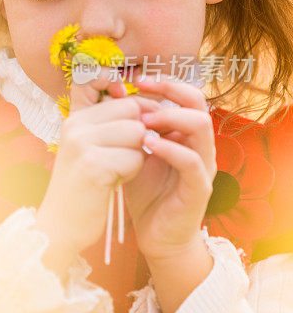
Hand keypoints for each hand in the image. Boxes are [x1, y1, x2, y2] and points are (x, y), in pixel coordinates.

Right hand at [36, 67, 161, 255]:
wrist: (61, 224)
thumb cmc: (82, 187)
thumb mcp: (87, 147)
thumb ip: (108, 123)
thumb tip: (143, 105)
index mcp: (75, 118)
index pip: (115, 92)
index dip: (134, 104)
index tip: (139, 120)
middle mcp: (75, 125)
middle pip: (132, 110)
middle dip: (142, 131)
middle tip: (132, 153)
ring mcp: (82, 143)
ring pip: (137, 132)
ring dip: (139, 153)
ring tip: (120, 168)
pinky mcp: (94, 165)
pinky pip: (135, 157)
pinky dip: (133, 171)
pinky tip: (116, 181)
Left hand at [124, 73, 216, 261]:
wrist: (155, 234)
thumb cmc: (144, 190)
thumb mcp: (131, 152)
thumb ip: (126, 127)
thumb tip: (110, 93)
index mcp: (183, 133)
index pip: (183, 96)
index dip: (162, 83)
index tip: (135, 78)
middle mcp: (197, 145)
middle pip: (197, 102)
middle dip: (170, 90)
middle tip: (141, 87)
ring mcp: (202, 165)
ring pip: (200, 126)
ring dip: (170, 117)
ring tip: (142, 120)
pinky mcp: (199, 188)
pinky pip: (192, 161)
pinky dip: (171, 149)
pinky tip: (148, 145)